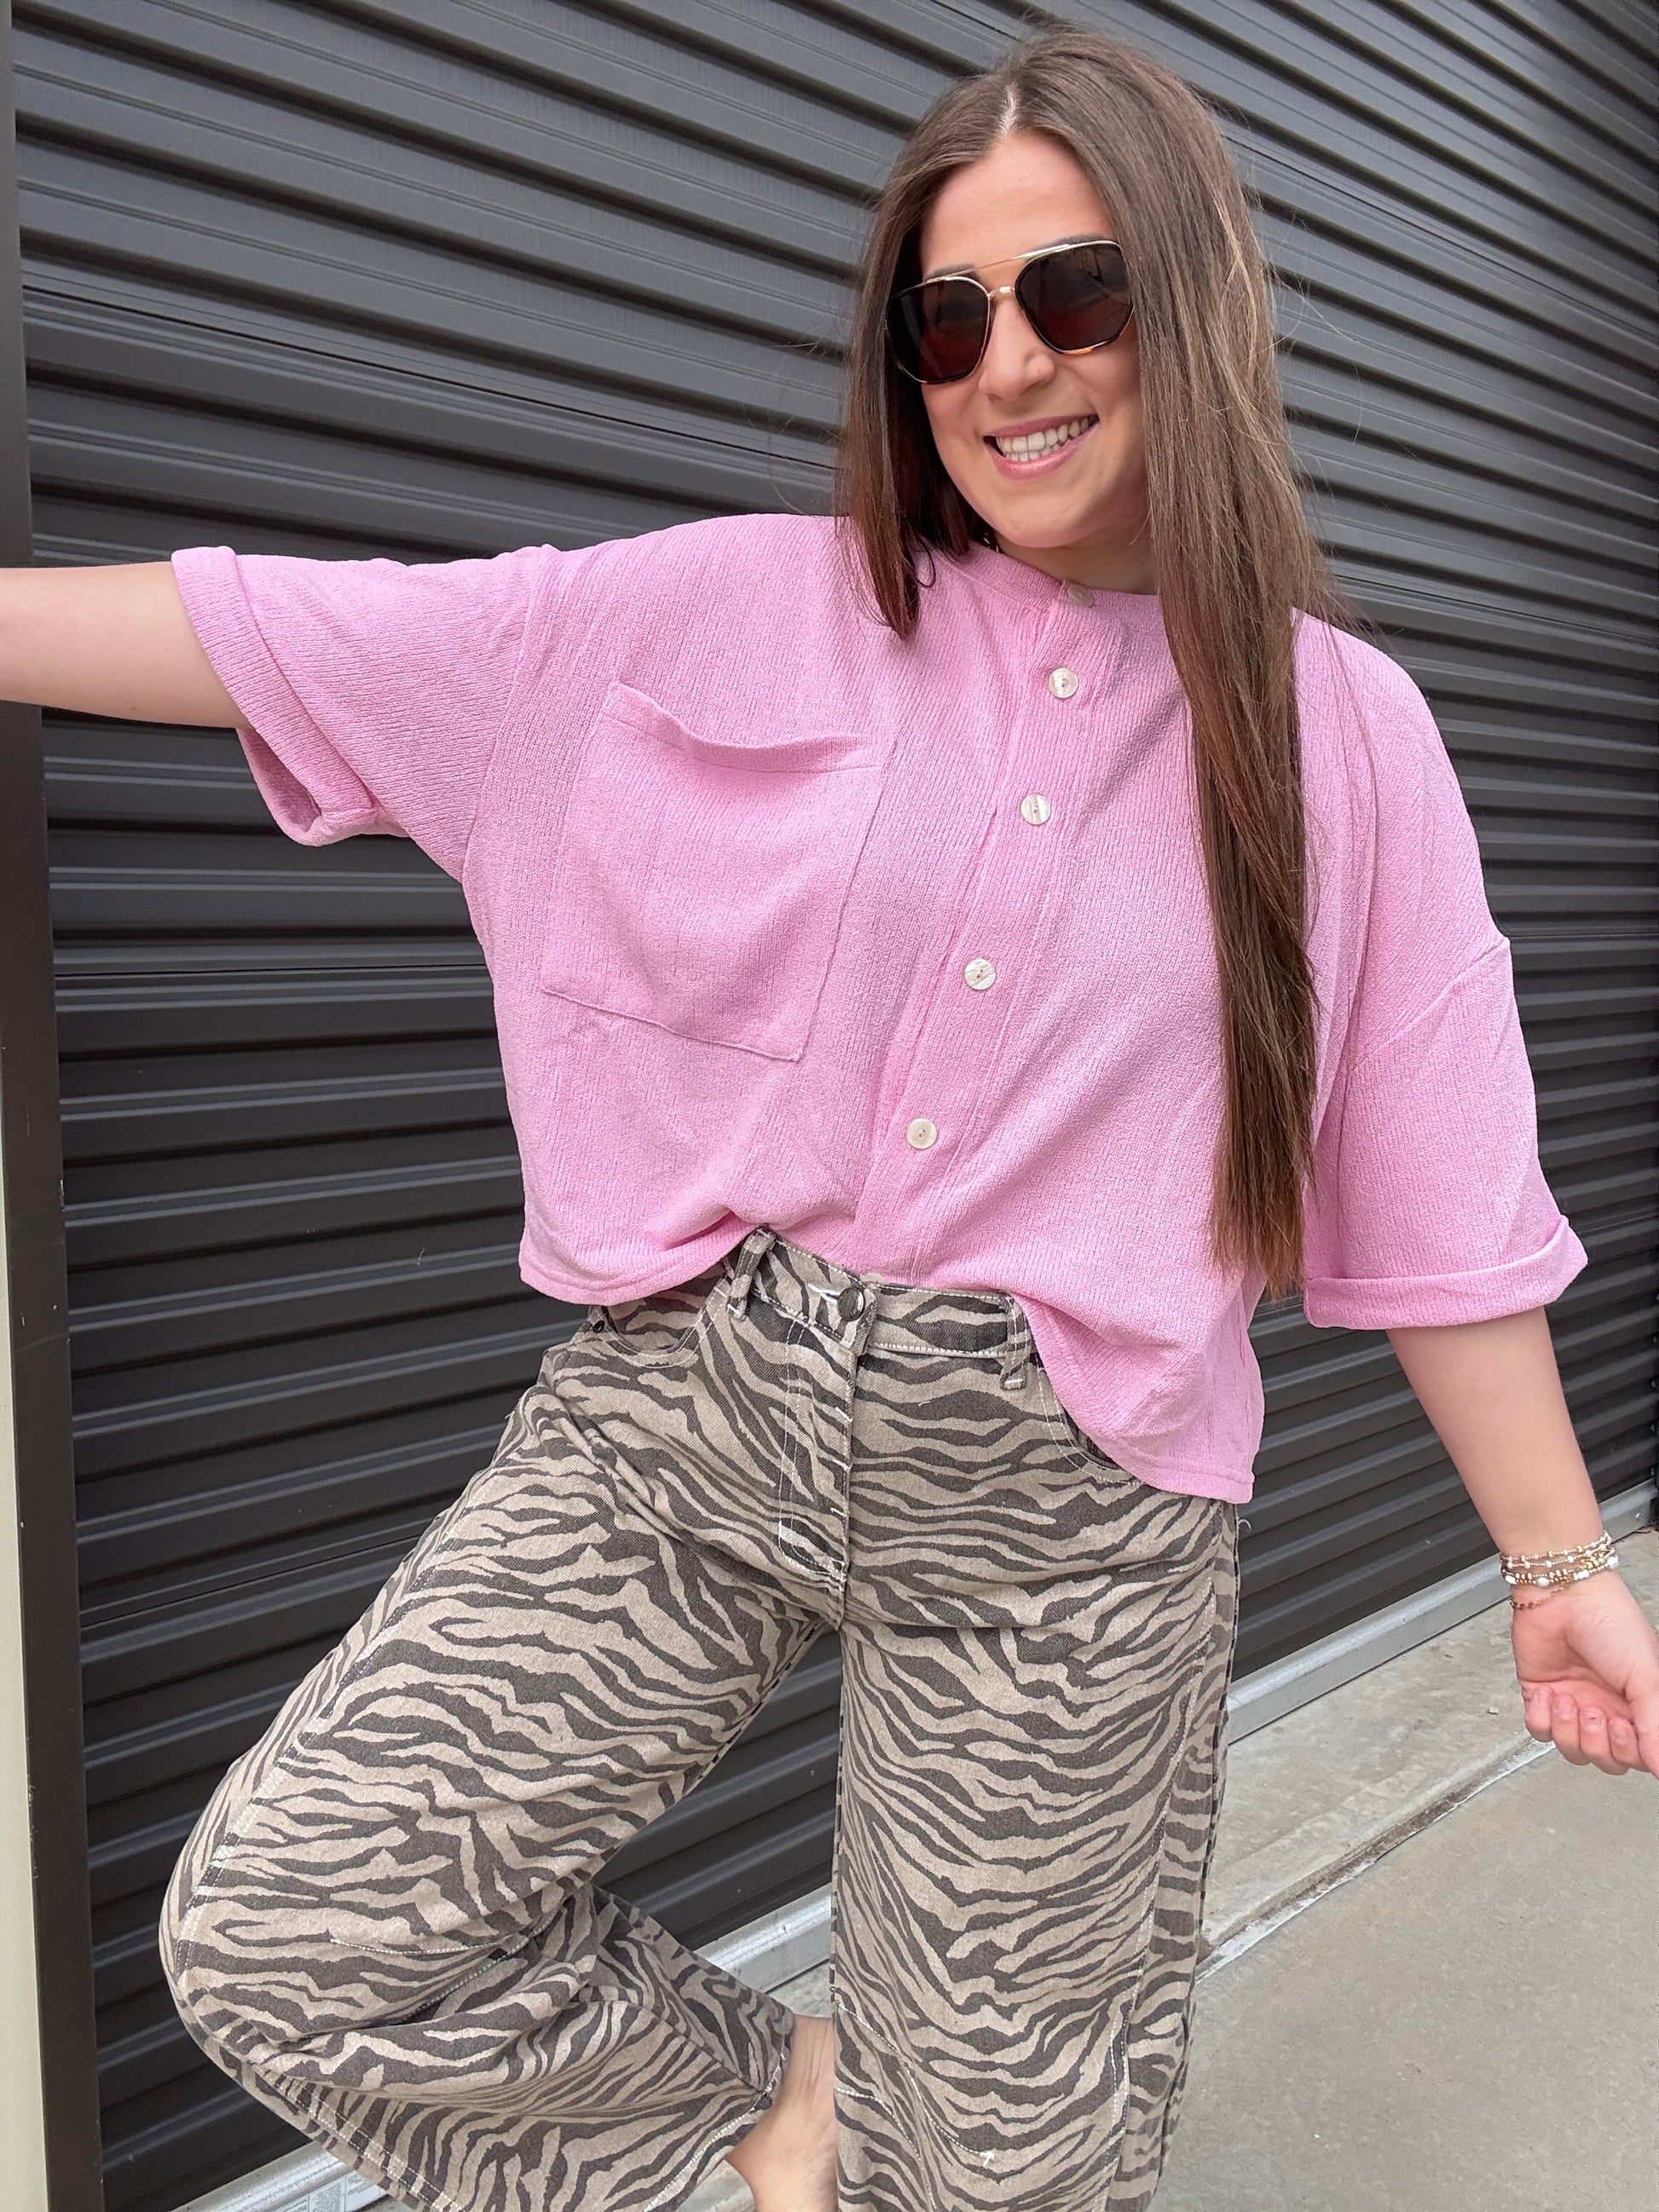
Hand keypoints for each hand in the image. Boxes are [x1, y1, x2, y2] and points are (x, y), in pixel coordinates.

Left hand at [1512, 1568, 1658, 1777]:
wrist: (1562, 1593)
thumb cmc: (1610, 1622)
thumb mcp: (1647, 1676)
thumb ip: (1656, 1729)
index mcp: (1637, 1706)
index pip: (1637, 1755)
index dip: (1629, 1752)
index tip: (1624, 1727)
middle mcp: (1607, 1708)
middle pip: (1605, 1759)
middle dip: (1598, 1743)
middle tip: (1597, 1713)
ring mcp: (1574, 1703)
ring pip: (1572, 1750)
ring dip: (1569, 1730)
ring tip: (1571, 1701)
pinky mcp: (1541, 1695)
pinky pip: (1539, 1730)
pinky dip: (1542, 1719)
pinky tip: (1549, 1694)